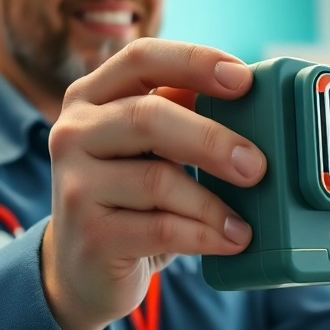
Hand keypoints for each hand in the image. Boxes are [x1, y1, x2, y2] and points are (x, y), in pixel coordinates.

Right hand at [41, 40, 265, 329]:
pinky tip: (230, 240)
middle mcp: (72, 133)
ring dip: (213, 203)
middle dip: (211, 140)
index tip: (243, 79)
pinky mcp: (90, 235)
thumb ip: (183, 119)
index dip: (194, 62)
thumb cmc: (132, 199)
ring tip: (244, 221)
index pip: (142, 59)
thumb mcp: (149, 150)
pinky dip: (205, 234)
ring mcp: (75, 185)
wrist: (84, 270)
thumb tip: (257, 110)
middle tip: (257, 165)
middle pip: (148, 119)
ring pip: (157, 181)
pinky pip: (160, 229)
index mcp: (91, 97)